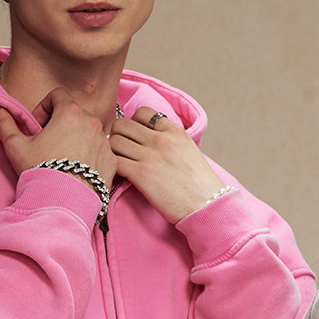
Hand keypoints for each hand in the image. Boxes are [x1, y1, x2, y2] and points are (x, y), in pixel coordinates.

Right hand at [0, 87, 117, 185]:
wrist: (63, 204)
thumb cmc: (40, 171)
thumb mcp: (16, 146)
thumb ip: (5, 123)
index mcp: (71, 113)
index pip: (58, 95)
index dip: (45, 107)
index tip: (38, 126)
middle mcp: (93, 123)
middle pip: (75, 114)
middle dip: (61, 124)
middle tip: (48, 144)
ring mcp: (105, 143)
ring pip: (89, 133)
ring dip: (76, 139)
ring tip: (62, 160)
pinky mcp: (112, 162)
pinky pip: (101, 151)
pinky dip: (90, 156)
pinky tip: (77, 172)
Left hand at [109, 106, 225, 223]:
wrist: (207, 205)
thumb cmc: (199, 185)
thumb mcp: (189, 151)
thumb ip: (170, 141)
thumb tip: (149, 138)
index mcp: (174, 131)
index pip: (142, 112)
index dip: (133, 124)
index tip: (135, 138)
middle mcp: (161, 139)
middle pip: (122, 125)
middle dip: (117, 136)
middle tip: (121, 151)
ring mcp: (151, 156)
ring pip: (114, 142)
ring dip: (112, 153)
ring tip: (120, 164)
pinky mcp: (142, 174)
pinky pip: (114, 162)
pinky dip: (111, 168)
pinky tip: (120, 176)